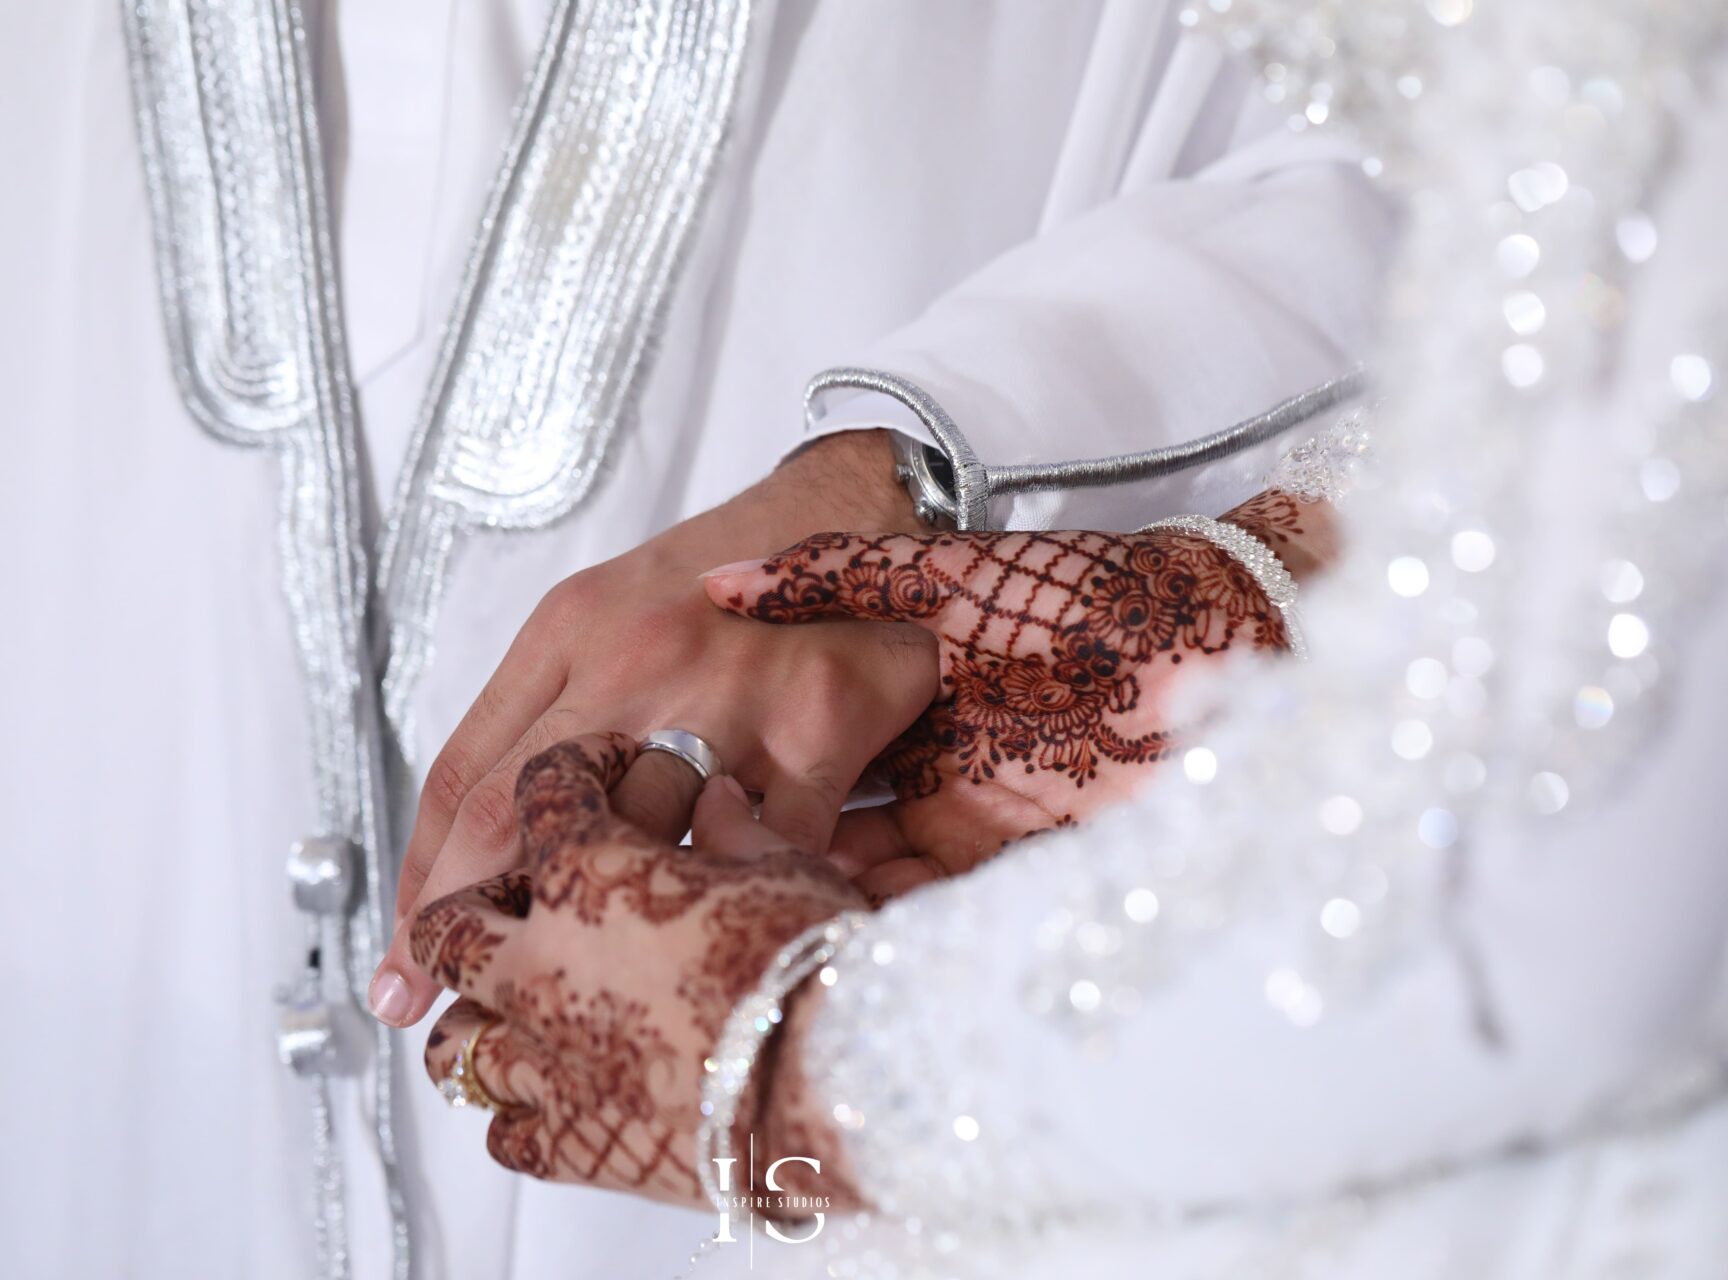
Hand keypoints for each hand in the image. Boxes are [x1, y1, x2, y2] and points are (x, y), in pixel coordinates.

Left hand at [371, 431, 935, 1026]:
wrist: (852, 514)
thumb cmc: (723, 576)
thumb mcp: (598, 614)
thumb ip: (534, 708)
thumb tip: (465, 835)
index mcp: (571, 632)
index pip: (468, 773)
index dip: (422, 882)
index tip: (400, 966)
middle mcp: (636, 662)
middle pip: (527, 815)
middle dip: (482, 922)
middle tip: (453, 1009)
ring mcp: (729, 694)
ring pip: (636, 843)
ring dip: (598, 933)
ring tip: (566, 1004)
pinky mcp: (819, 725)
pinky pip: (764, 847)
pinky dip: (733, 904)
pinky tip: (706, 953)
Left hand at [413, 733, 863, 1206]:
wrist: (842, 1076)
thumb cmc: (820, 962)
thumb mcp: (788, 866)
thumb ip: (736, 830)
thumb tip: (719, 803)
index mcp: (589, 872)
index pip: (537, 793)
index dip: (563, 776)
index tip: (579, 780)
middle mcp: (542, 961)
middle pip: (447, 926)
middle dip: (462, 910)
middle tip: (496, 906)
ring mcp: (548, 1056)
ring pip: (455, 1041)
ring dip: (472, 1021)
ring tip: (497, 1014)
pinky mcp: (573, 1142)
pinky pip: (507, 1132)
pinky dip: (516, 1114)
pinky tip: (545, 1099)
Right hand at [705, 491, 1334, 899]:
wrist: (1225, 631)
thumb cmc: (1090, 589)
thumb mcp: (952, 574)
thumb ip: (840, 574)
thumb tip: (717, 581)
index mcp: (902, 701)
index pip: (798, 753)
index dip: (743, 779)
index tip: (683, 801)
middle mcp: (930, 774)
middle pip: (828, 830)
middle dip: (772, 855)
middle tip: (712, 874)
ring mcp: (977, 830)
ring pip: (873, 885)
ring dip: (822, 901)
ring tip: (763, 912)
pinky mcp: (1028, 876)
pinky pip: (943, 919)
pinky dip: (892, 932)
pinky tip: (843, 935)